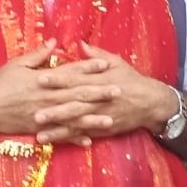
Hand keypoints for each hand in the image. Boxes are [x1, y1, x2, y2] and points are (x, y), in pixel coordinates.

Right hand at [0, 40, 120, 143]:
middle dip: (99, 93)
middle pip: (78, 95)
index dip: (89, 67)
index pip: (71, 72)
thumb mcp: (16, 64)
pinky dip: (74, 138)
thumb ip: (37, 54)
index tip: (106, 64)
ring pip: (73, 117)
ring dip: (93, 119)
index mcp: (43, 80)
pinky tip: (89, 140)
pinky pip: (60, 135)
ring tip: (110, 119)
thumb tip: (54, 42)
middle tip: (119, 90)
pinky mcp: (40, 128)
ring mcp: (45, 115)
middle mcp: (47, 98)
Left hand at [32, 43, 177, 144]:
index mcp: (99, 80)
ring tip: (39, 134)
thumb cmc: (131, 79)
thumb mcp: (117, 62)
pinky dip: (69, 139)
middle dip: (54, 109)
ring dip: (58, 129)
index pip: (75, 78)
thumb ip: (96, 54)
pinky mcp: (102, 129)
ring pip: (76, 123)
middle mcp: (98, 99)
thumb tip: (80, 44)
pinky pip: (83, 134)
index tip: (40, 78)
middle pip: (73, 104)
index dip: (58, 79)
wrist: (151, 102)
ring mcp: (99, 116)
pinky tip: (54, 142)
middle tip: (34, 112)